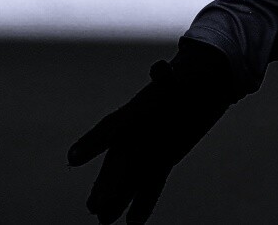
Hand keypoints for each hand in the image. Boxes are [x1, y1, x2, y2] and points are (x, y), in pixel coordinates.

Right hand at [68, 39, 237, 222]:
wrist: (203, 88)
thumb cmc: (185, 80)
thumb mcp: (177, 80)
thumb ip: (166, 78)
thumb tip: (158, 69)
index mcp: (132, 114)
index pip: (110, 128)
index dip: (92, 143)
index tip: (74, 158)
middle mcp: (134, 136)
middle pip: (118, 163)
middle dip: (108, 185)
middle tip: (95, 206)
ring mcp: (147, 151)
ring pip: (130, 179)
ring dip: (119, 199)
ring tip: (105, 220)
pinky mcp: (163, 162)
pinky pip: (151, 185)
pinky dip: (144, 203)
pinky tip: (134, 222)